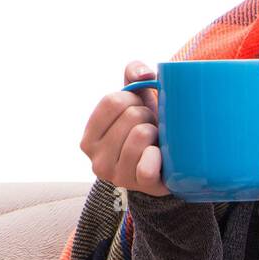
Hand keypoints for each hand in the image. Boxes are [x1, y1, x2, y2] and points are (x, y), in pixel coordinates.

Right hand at [79, 59, 170, 195]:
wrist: (168, 168)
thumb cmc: (149, 129)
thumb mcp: (137, 101)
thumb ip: (134, 76)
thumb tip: (145, 74)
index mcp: (90, 137)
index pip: (111, 101)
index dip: (133, 98)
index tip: (140, 109)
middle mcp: (97, 159)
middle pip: (130, 115)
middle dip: (148, 115)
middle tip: (152, 129)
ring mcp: (117, 175)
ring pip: (141, 134)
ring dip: (157, 132)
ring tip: (157, 141)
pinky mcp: (139, 185)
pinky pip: (147, 164)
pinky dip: (157, 156)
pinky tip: (160, 158)